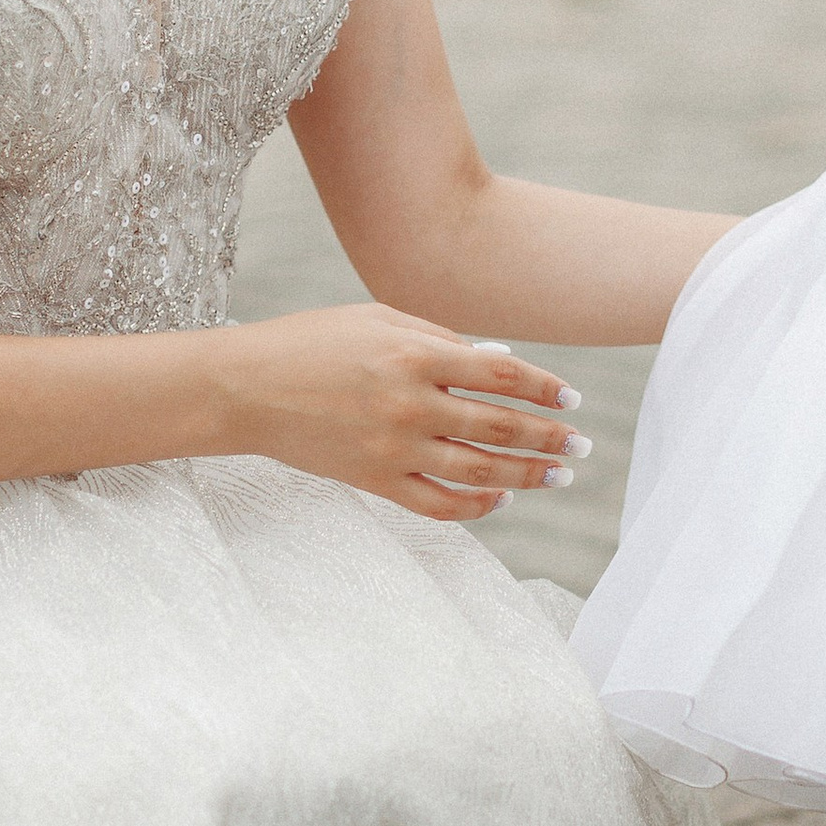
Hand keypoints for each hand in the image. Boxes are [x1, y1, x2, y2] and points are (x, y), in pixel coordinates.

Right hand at [215, 302, 586, 520]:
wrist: (246, 388)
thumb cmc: (313, 341)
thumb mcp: (379, 318)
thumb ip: (441, 338)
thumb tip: (501, 361)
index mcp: (413, 354)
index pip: (501, 373)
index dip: (544, 388)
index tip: (571, 398)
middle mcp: (408, 404)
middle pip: (499, 427)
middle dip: (548, 438)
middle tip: (579, 446)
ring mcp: (391, 447)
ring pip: (478, 472)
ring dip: (526, 477)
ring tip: (555, 476)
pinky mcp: (373, 480)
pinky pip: (436, 504)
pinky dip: (474, 507)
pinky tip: (498, 500)